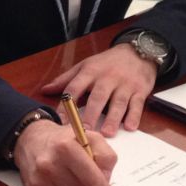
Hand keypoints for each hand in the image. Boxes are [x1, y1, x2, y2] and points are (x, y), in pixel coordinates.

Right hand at [12, 118, 115, 185]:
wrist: (32, 140)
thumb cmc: (63, 140)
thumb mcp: (90, 137)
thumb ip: (105, 156)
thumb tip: (106, 178)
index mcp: (65, 147)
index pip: (92, 179)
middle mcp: (50, 163)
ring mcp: (40, 177)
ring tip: (77, 182)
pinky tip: (63, 183)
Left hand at [41, 44, 157, 135]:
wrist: (137, 52)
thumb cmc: (107, 63)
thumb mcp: (85, 66)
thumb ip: (65, 79)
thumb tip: (45, 90)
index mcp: (90, 72)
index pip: (75, 88)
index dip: (67, 104)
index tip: (62, 120)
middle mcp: (107, 78)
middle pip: (98, 96)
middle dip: (91, 113)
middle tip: (85, 130)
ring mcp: (125, 84)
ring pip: (118, 102)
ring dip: (113, 118)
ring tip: (106, 133)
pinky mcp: (140, 90)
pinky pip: (137, 104)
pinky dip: (134, 116)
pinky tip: (130, 127)